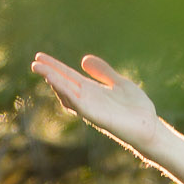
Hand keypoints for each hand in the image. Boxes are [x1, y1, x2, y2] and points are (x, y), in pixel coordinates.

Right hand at [30, 51, 161, 151]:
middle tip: (34, 62)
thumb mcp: (119, 83)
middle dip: (49, 73)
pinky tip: (60, 85)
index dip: (55, 66)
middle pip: (64, 84)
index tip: (40, 57)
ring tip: (41, 69)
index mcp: (92, 90)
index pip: (69, 76)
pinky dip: (68, 94)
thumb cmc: (135, 108)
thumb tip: (84, 59)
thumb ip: (103, 72)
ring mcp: (91, 108)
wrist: (150, 126)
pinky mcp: (97, 117)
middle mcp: (88, 99)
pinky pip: (79, 105)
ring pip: (67, 94)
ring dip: (54, 82)